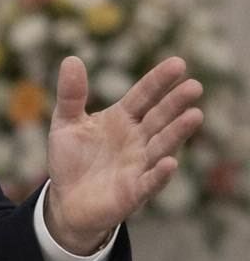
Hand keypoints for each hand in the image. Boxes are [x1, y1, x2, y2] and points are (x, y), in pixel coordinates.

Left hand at [44, 55, 202, 254]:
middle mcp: (137, 139)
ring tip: (195, 115)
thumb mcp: (66, 123)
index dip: (158, 81)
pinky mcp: (133, 193)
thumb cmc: (71, 160)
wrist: (66, 201)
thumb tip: (71, 58)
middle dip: (175, 103)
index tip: (178, 63)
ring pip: (162, 146)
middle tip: (194, 86)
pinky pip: (150, 182)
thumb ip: (71, 95)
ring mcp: (138, 165)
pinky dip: (159, 174)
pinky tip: (169, 163)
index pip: (144, 95)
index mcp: (122, 118)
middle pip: (159, 117)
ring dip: (177, 132)